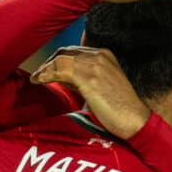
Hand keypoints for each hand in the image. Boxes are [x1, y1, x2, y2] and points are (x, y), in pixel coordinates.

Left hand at [30, 47, 149, 139]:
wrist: (135, 120)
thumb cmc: (118, 109)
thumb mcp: (99, 87)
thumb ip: (81, 79)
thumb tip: (59, 77)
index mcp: (105, 55)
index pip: (73, 51)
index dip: (57, 60)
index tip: (46, 71)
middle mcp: (100, 55)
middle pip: (65, 52)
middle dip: (49, 63)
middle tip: (38, 75)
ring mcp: (96, 65)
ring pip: (61, 59)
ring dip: (45, 69)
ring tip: (36, 79)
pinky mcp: (90, 77)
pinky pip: (61, 69)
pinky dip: (46, 74)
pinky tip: (39, 80)